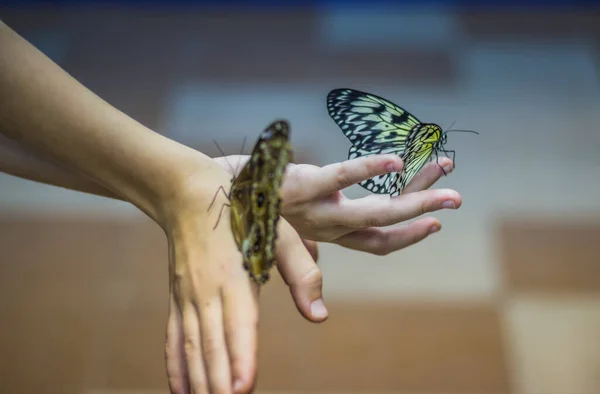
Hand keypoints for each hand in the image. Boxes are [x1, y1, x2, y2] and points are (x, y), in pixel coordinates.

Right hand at [163, 162, 325, 393]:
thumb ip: (302, 272)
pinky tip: (181, 392)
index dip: (241, 358)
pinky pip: (174, 339)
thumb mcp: (279, 232)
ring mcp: (187, 297)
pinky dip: (176, 368)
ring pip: (191, 348)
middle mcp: (206, 291)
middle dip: (219, 383)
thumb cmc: (241, 211)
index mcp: (235, 275)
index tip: (242, 388)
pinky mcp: (177, 299)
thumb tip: (320, 314)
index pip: (239, 324)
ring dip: (199, 381)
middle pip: (212, 345)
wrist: (187, 193)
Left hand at [216, 153, 461, 255]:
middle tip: (456, 198)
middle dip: (422, 214)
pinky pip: (339, 177)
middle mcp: (324, 226)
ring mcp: (315, 208)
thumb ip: (304, 247)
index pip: (375, 242)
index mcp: (323, 233)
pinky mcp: (300, 184)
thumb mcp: (277, 228)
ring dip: (413, 191)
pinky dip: (369, 168)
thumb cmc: (245, 205)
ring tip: (446, 171)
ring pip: (373, 209)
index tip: (434, 223)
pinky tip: (396, 156)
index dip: (407, 237)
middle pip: (383, 227)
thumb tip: (319, 265)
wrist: (204, 195)